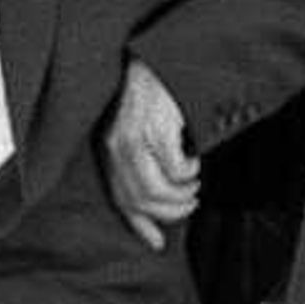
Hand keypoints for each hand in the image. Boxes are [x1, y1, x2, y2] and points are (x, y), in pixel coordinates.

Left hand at [99, 56, 199, 250]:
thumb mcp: (141, 135)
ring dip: (182, 194)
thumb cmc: (155, 100)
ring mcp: (135, 136)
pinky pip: (176, 167)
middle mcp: (116, 146)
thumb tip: (155, 218)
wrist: (161, 59)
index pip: (120, 199)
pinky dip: (189, 170)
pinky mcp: (157, 127)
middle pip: (141, 200)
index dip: (140, 225)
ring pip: (157, 189)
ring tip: (193, 184)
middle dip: (171, 211)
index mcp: (110, 150)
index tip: (158, 244)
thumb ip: (144, 168)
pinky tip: (194, 158)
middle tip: (190, 203)